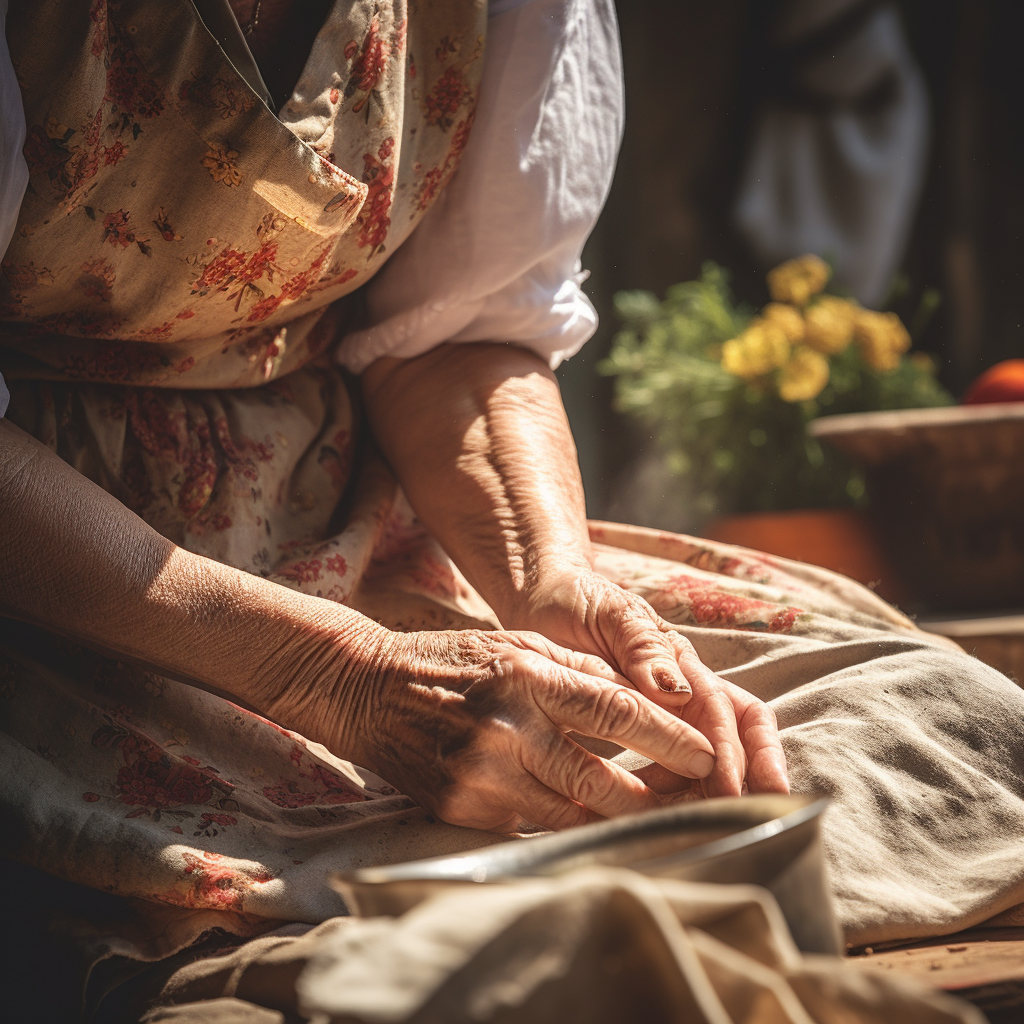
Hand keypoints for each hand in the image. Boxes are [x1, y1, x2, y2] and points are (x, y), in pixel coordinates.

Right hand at [267, 622, 720, 831]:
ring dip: (614, 818)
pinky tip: (580, 817)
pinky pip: (528, 824)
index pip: (614, 712)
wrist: (366, 690)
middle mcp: (506, 728)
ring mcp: (481, 775)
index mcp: (525, 675)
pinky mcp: (461, 810)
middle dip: (654, 796)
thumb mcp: (515, 643)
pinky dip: (558, 821)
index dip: (667, 739)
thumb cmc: (450, 661)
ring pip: (570, 813)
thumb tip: (641, 698)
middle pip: (600, 779)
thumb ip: (576, 671)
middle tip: (694, 803)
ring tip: (652, 817)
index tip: (706, 756)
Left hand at [509, 569, 789, 797]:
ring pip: (699, 763)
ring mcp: (656, 714)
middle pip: (734, 743)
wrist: (540, 598)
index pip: (731, 711)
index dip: (737, 751)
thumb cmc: (577, 601)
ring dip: (705, 795)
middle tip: (739, 822)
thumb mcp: (611, 613)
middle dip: (746, 783)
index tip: (732, 788)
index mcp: (683, 663)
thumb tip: (680, 692)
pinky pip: (658, 772)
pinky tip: (649, 818)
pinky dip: (663, 796)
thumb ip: (644, 648)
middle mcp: (680, 691)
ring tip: (695, 829)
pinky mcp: (626, 734)